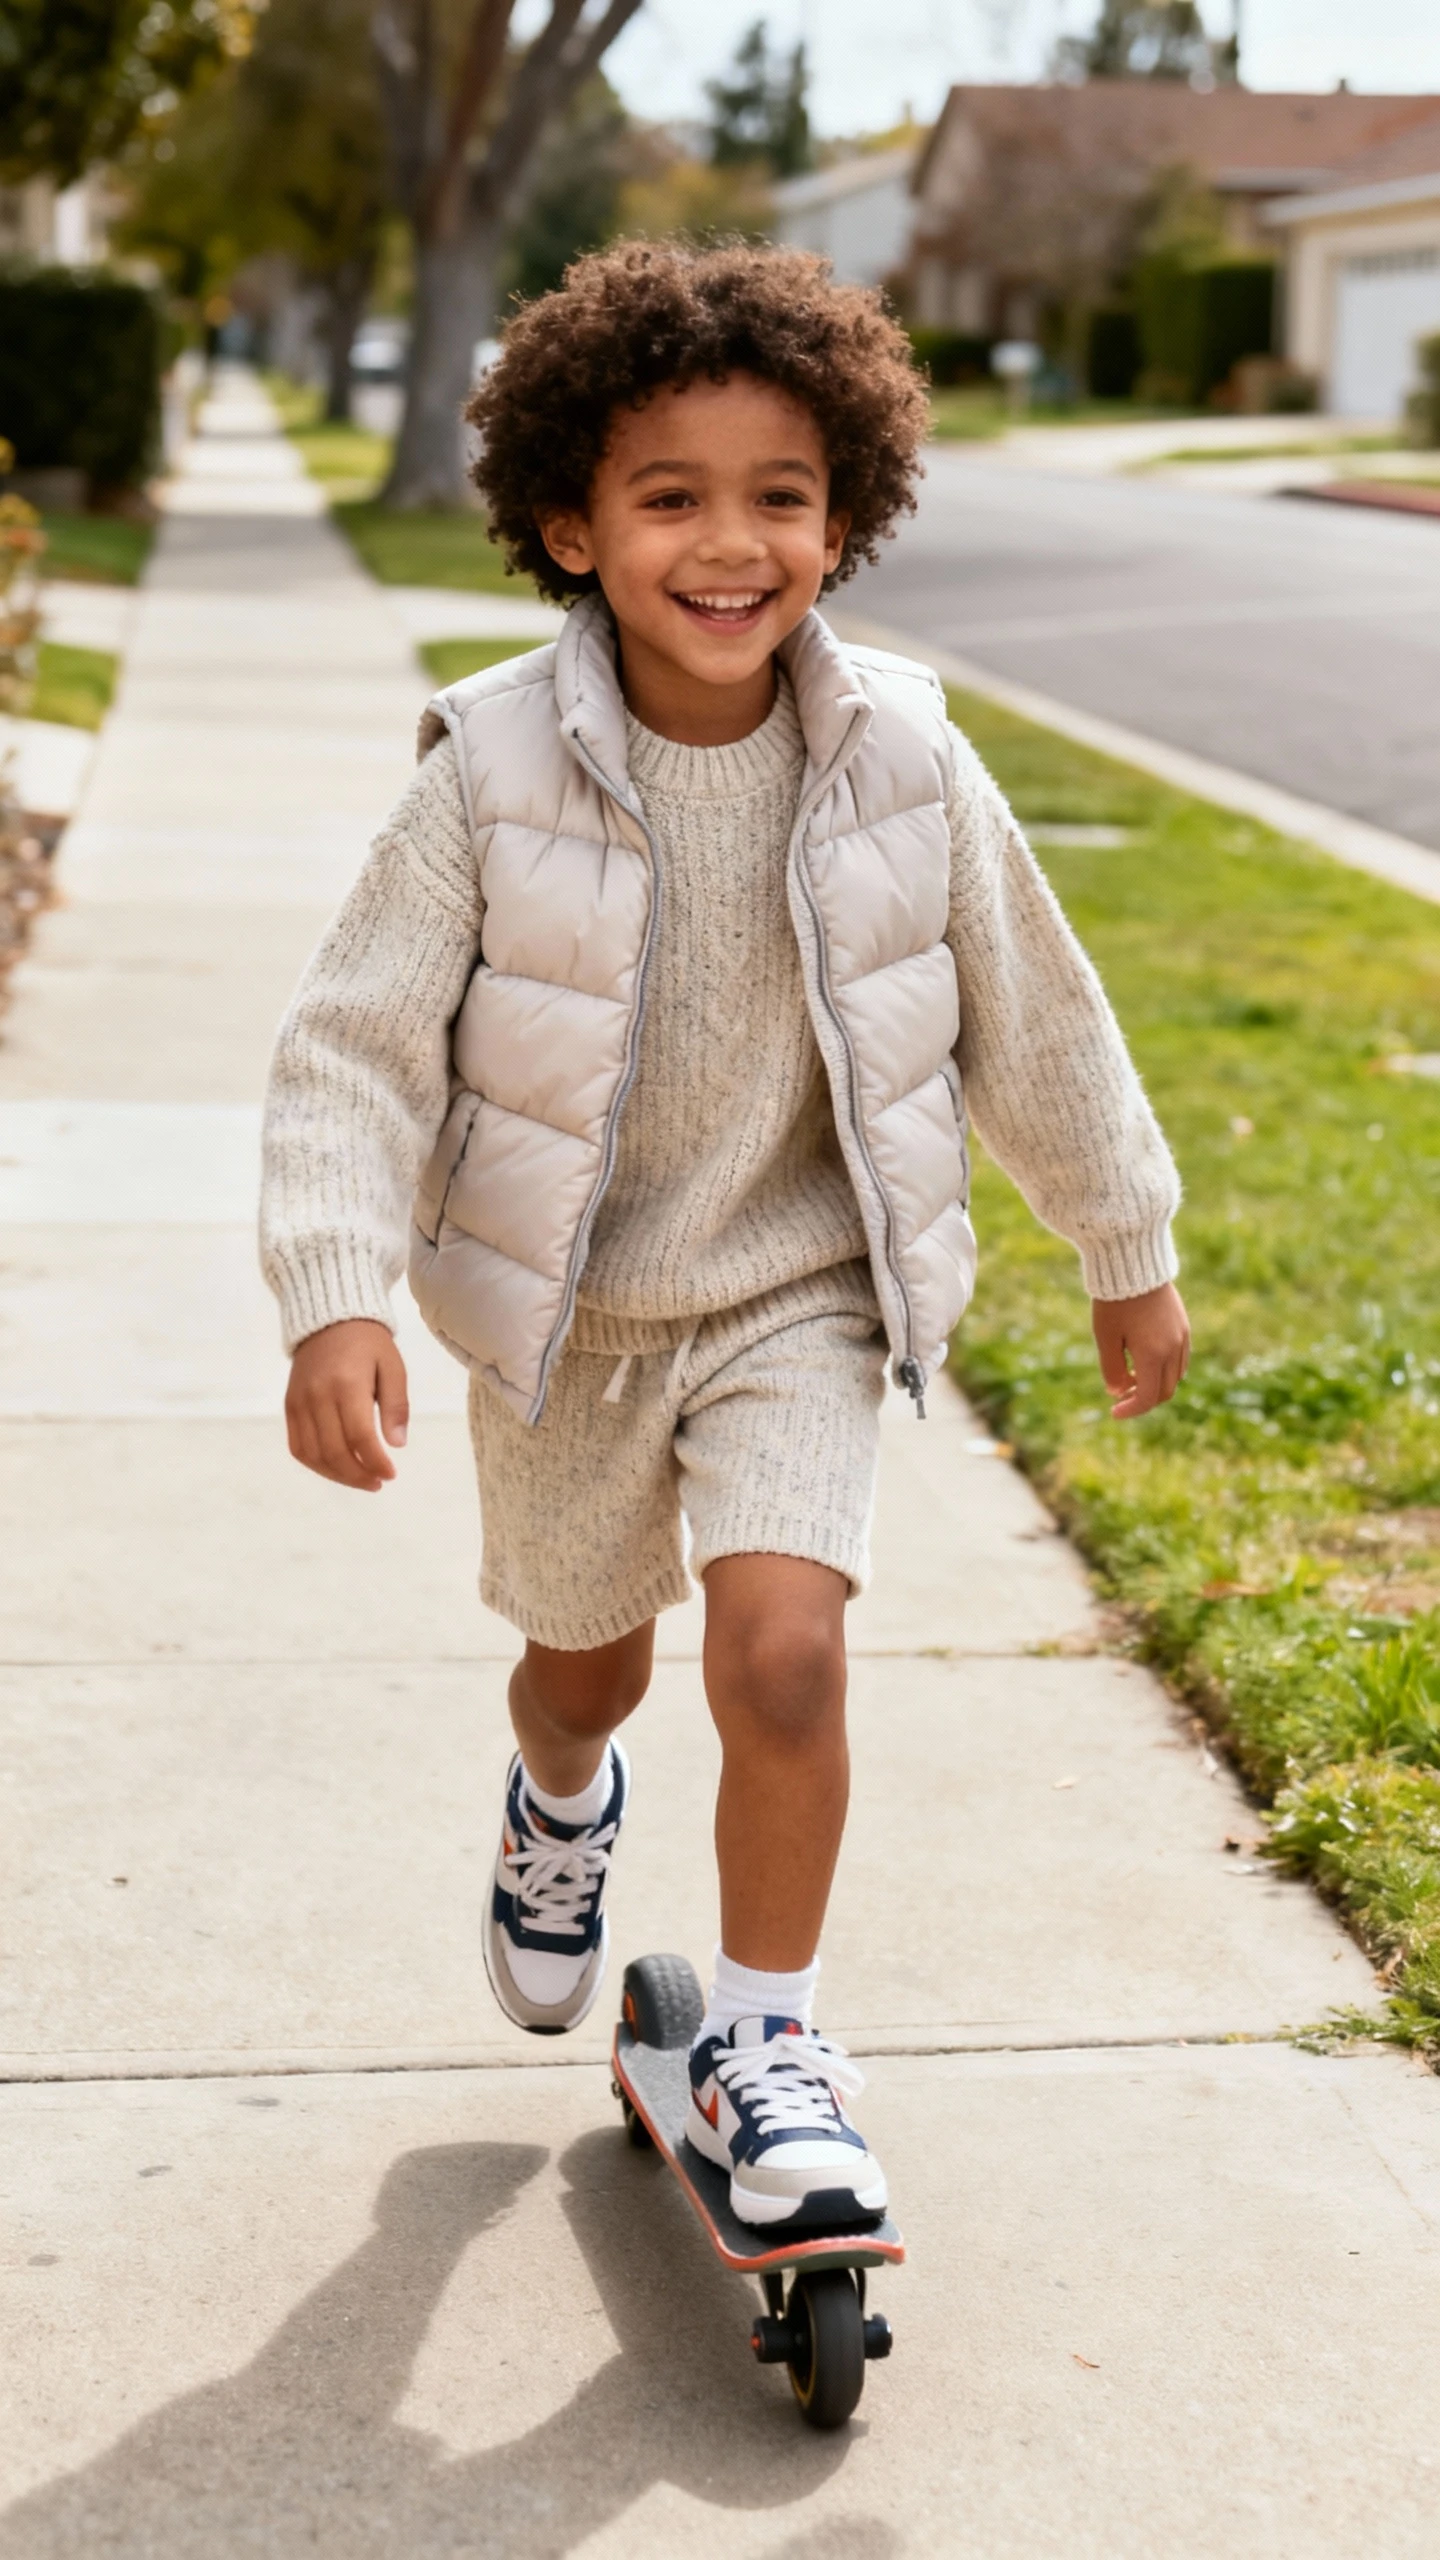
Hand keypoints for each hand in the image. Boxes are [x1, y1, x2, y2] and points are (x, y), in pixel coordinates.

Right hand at [285, 1319, 408, 1490]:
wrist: (329, 1320)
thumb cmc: (368, 1344)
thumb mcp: (393, 1367)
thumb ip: (396, 1406)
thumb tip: (397, 1444)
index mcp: (347, 1384)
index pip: (360, 1436)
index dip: (376, 1463)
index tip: (392, 1474)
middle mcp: (318, 1396)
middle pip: (335, 1451)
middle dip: (359, 1475)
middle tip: (379, 1482)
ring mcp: (300, 1403)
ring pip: (314, 1455)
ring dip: (338, 1476)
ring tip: (361, 1479)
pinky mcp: (290, 1407)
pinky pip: (298, 1447)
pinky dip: (317, 1465)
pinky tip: (337, 1469)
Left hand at [1092, 1282, 1189, 1421]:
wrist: (1133, 1262)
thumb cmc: (1114, 1300)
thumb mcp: (1105, 1336)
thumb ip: (1111, 1369)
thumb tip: (1118, 1392)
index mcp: (1154, 1354)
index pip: (1148, 1397)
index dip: (1131, 1410)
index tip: (1113, 1412)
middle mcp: (1174, 1348)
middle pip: (1166, 1391)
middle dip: (1144, 1399)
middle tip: (1121, 1396)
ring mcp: (1182, 1336)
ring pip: (1176, 1376)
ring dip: (1156, 1384)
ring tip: (1130, 1375)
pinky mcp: (1183, 1325)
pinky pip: (1180, 1358)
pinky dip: (1165, 1368)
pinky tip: (1144, 1360)